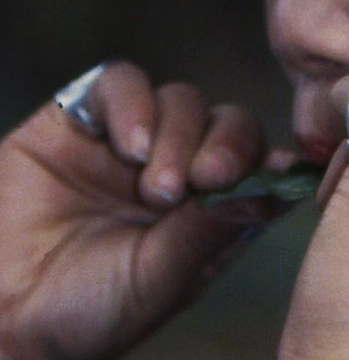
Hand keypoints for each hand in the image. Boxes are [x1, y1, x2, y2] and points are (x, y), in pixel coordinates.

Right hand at [0, 61, 273, 359]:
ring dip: (176, 135)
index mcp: (209, 211)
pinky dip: (133, 105)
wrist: (1, 306)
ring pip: (183, 100)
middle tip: (203, 179)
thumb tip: (274, 188)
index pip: (258, 164)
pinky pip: (123, 82)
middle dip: (225, 146)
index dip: (268, 161)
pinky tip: (125, 146)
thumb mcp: (159, 278)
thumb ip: (211, 230)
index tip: (276, 170)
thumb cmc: (86, 311)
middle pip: (227, 124)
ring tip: (152, 186)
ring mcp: (134, 139)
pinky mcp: (86, 115)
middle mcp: (179, 168)